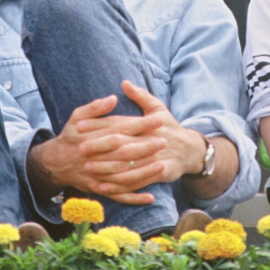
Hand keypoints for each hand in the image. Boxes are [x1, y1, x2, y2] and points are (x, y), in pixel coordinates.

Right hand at [28, 94, 165, 204]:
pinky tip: (150, 197)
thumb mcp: (77, 116)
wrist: (55, 162)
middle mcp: (97, 156)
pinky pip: (118, 195)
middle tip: (164, 141)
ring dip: (144, 172)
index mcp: (94, 136)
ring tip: (162, 165)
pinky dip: (134, 198)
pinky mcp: (99, 188)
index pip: (122, 129)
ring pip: (123, 175)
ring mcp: (98, 175)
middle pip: (125, 152)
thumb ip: (95, 107)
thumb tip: (113, 98)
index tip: (158, 119)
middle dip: (146, 147)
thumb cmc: (71, 135)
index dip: (141, 124)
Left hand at [78, 81, 206, 195]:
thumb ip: (140, 95)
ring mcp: (155, 158)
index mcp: (147, 123)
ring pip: (127, 165)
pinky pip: (136, 182)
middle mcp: (150, 140)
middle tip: (80, 148)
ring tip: (88, 169)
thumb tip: (124, 82)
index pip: (119, 123)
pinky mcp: (160, 173)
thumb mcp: (157, 107)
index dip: (99, 124)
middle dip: (99, 147)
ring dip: (106, 168)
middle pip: (121, 144)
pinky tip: (104, 187)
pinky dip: (119, 186)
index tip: (79, 125)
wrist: (190, 150)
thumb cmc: (169, 126)